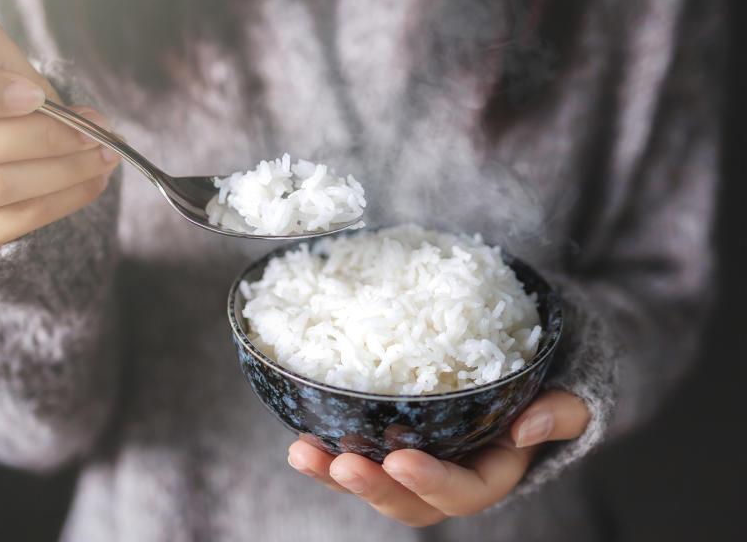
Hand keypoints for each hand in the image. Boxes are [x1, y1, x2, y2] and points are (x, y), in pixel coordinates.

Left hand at [287, 389, 589, 526]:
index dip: (432, 483)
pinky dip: (326, 453)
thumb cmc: (548, 382)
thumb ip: (561, 412)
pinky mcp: (389, 444)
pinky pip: (357, 457)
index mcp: (491, 472)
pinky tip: (299, 438)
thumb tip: (527, 427)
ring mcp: (417, 462)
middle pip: (409, 501)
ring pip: (374, 483)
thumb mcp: (569, 395)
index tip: (401, 460)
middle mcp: (450, 476)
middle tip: (341, 464)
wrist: (527, 369)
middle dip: (373, 487)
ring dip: (335, 473)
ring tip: (302, 453)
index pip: (464, 493)